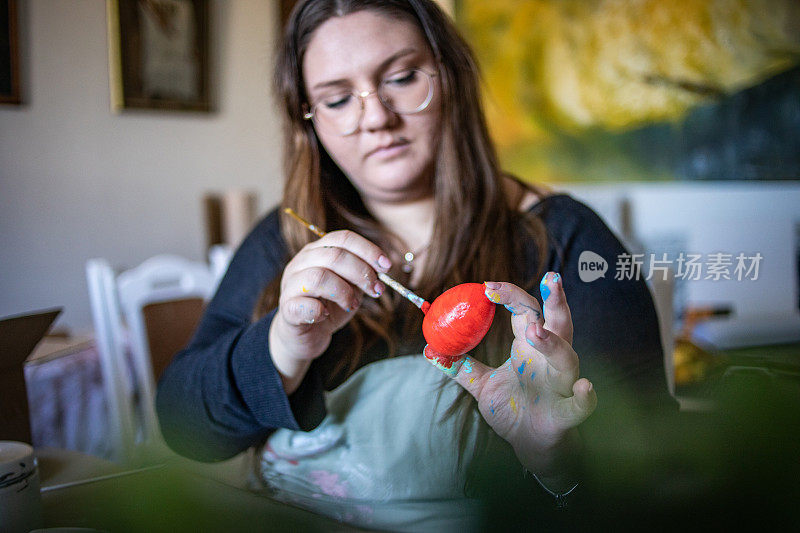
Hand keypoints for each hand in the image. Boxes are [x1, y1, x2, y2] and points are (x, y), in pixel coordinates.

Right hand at [269, 230, 389, 392]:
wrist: (305, 335)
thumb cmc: (329, 306)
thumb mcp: (350, 286)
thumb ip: (362, 274)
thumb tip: (383, 269)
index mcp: (317, 251)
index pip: (343, 238)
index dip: (368, 250)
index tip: (386, 266)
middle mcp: (301, 263)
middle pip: (334, 255)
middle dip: (361, 272)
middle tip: (376, 289)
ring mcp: (290, 285)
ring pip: (318, 277)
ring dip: (344, 292)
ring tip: (352, 304)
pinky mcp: (287, 308)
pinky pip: (303, 304)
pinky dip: (320, 311)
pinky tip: (326, 315)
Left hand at [428, 273, 596, 485]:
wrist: (531, 447)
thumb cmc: (513, 409)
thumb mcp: (481, 385)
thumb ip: (460, 366)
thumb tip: (428, 349)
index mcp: (530, 348)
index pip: (526, 311)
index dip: (511, 295)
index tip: (487, 286)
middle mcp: (550, 360)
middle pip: (558, 323)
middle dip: (556, 301)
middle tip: (550, 278)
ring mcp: (561, 385)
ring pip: (566, 358)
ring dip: (554, 344)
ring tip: (535, 331)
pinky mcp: (566, 414)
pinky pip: (579, 405)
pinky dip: (584, 396)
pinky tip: (584, 387)